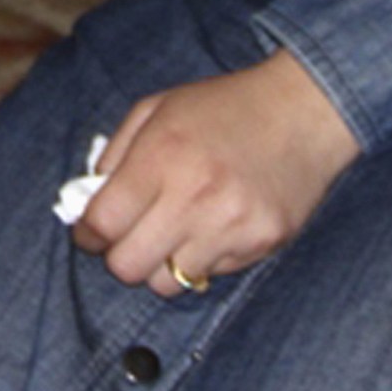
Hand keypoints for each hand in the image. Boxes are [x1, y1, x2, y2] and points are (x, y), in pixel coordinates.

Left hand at [71, 52, 360, 297]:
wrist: (304, 111)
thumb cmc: (224, 106)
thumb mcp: (156, 108)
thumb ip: (114, 154)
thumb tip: (87, 203)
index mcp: (161, 157)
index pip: (102, 223)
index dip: (87, 233)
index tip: (92, 231)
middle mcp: (194, 196)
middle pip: (128, 267)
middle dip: (120, 255)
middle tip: (131, 236)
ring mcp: (231, 226)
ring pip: (168, 283)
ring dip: (161, 263)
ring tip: (176, 231)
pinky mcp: (262, 245)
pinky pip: (211, 276)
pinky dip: (203, 258)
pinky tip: (215, 225)